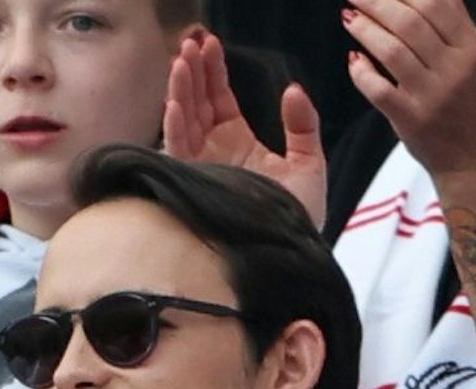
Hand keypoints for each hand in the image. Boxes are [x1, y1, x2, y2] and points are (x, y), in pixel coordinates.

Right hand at [164, 31, 326, 226]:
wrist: (287, 248)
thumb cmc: (298, 214)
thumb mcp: (310, 162)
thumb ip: (303, 124)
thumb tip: (292, 89)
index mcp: (238, 142)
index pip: (220, 100)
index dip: (214, 72)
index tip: (209, 44)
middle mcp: (212, 151)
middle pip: (197, 104)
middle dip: (192, 73)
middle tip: (190, 43)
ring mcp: (200, 166)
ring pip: (183, 121)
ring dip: (180, 91)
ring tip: (181, 61)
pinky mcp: (192, 182)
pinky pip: (178, 149)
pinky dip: (175, 125)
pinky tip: (175, 103)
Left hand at [347, 0, 475, 185]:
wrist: (473, 157)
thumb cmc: (467, 104)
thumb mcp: (471, 60)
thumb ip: (452, 31)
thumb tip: (424, 1)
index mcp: (472, 47)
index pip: (438, 4)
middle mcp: (456, 66)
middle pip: (411, 21)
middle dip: (378, 2)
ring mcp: (433, 93)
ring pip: (392, 50)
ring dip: (366, 29)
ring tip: (348, 16)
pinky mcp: (411, 118)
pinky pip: (379, 89)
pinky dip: (362, 72)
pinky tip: (353, 59)